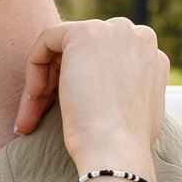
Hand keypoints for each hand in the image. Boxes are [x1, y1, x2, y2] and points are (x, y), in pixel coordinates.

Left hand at [16, 18, 169, 176]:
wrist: (116, 150)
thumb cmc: (122, 145)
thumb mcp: (137, 112)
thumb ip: (127, 91)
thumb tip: (108, 97)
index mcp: (150, 57)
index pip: (105, 61)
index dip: (81, 85)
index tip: (68, 112)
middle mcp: (136, 37)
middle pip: (83, 53)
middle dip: (58, 83)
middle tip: (40, 116)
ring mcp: (113, 31)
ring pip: (62, 50)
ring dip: (42, 83)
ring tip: (31, 117)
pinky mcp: (85, 33)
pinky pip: (46, 40)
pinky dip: (34, 67)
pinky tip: (36, 96)